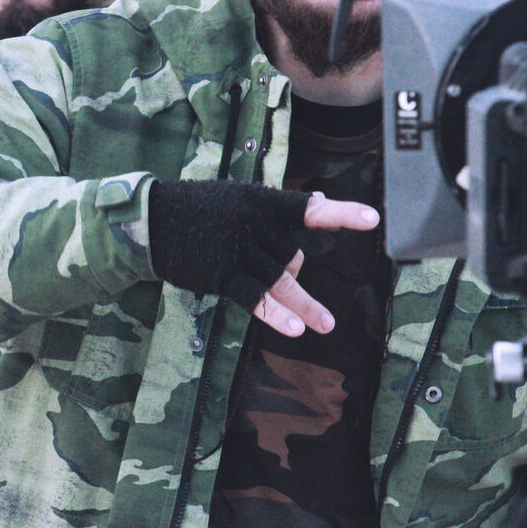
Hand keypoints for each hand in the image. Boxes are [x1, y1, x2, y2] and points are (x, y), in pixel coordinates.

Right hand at [148, 180, 379, 336]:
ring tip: (326, 324)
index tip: (374, 219)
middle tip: (273, 270)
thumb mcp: (238, 198)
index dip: (342, 214)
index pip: (307, 208)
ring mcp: (237, 249)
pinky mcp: (221, 274)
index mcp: (261, 201)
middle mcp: (253, 223)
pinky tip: (297, 329)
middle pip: (290, 258)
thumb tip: (316, 217)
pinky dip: (276, 314)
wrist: (152, 221)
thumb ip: (277, 210)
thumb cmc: (199, 209)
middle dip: (288, 270)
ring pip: (280, 281)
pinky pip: (255, 297)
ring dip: (300, 303)